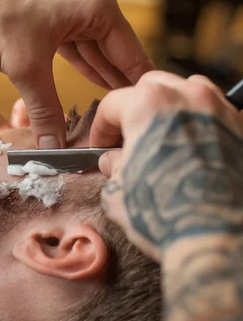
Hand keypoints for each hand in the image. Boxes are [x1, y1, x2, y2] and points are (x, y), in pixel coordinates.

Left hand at [0, 0, 152, 147]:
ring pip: (95, 50)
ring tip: (119, 109)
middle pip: (116, 52)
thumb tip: (53, 146)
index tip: (151, 112)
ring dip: (102, 77)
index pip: (131, 54)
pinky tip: (96, 83)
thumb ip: (45, 109)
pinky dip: (83, 65)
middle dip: (120, 86)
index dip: (138, 87)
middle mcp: (92, 4)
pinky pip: (77, 45)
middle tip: (133, 120)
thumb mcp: (25, 68)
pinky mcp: (55, 15)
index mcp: (98, 8)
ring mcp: (74, 8)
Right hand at [90, 71, 242, 260]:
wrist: (219, 235)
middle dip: (136, 108)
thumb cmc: (163, 213)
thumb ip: (113, 167)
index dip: (100, 128)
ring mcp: (220, 110)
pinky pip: (216, 114)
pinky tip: (193, 150)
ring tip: (164, 137)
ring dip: (172, 107)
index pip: (112, 104)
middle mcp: (187, 97)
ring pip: (189, 91)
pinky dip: (201, 123)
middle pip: (152, 86)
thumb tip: (113, 160)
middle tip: (129, 137)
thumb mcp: (118, 190)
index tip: (99, 146)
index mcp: (148, 105)